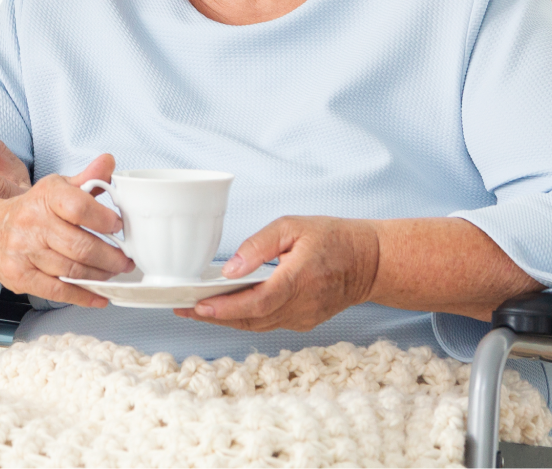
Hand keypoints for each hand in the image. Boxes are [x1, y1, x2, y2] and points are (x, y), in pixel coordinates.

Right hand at [0, 153, 131, 305]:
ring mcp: (23, 252)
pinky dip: (83, 296)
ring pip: (72, 271)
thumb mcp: (57, 189)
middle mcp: (31, 223)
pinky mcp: (20, 276)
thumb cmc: (33, 211)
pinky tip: (99, 296)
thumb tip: (109, 161)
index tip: (119, 227)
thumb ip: (86, 179)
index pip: (79, 207)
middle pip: (80, 246)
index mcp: (45, 196)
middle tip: (126, 260)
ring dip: (100, 276)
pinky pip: (58, 291)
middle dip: (110, 257)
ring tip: (114, 273)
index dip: (103, 219)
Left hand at [180, 215, 379, 331]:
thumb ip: (259, 245)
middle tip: (182, 309)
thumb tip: (230, 268)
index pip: (257, 301)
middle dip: (214, 316)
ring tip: (195, 310)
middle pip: (251, 319)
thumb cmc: (332, 237)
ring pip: (257, 325)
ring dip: (226, 320)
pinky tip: (225, 309)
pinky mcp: (304, 322)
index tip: (198, 305)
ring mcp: (304, 318)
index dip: (225, 307)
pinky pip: (268, 323)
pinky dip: (245, 318)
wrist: (369, 261)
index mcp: (299, 279)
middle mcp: (301, 305)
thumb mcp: (293, 226)